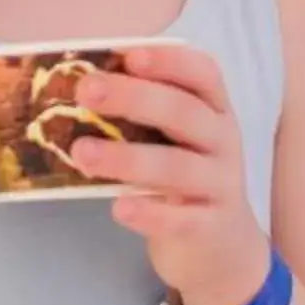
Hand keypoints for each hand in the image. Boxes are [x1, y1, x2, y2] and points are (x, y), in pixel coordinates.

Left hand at [65, 41, 273, 304]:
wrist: (222, 248)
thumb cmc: (185, 179)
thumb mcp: (176, 140)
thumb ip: (142, 115)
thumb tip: (80, 87)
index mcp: (214, 110)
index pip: (202, 73)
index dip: (168, 60)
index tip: (127, 55)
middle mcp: (223, 141)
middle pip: (184, 112)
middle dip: (133, 98)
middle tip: (85, 92)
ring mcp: (220, 185)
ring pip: (177, 166)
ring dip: (126, 157)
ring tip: (81, 153)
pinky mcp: (210, 227)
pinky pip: (181, 218)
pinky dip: (149, 212)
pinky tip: (119, 207)